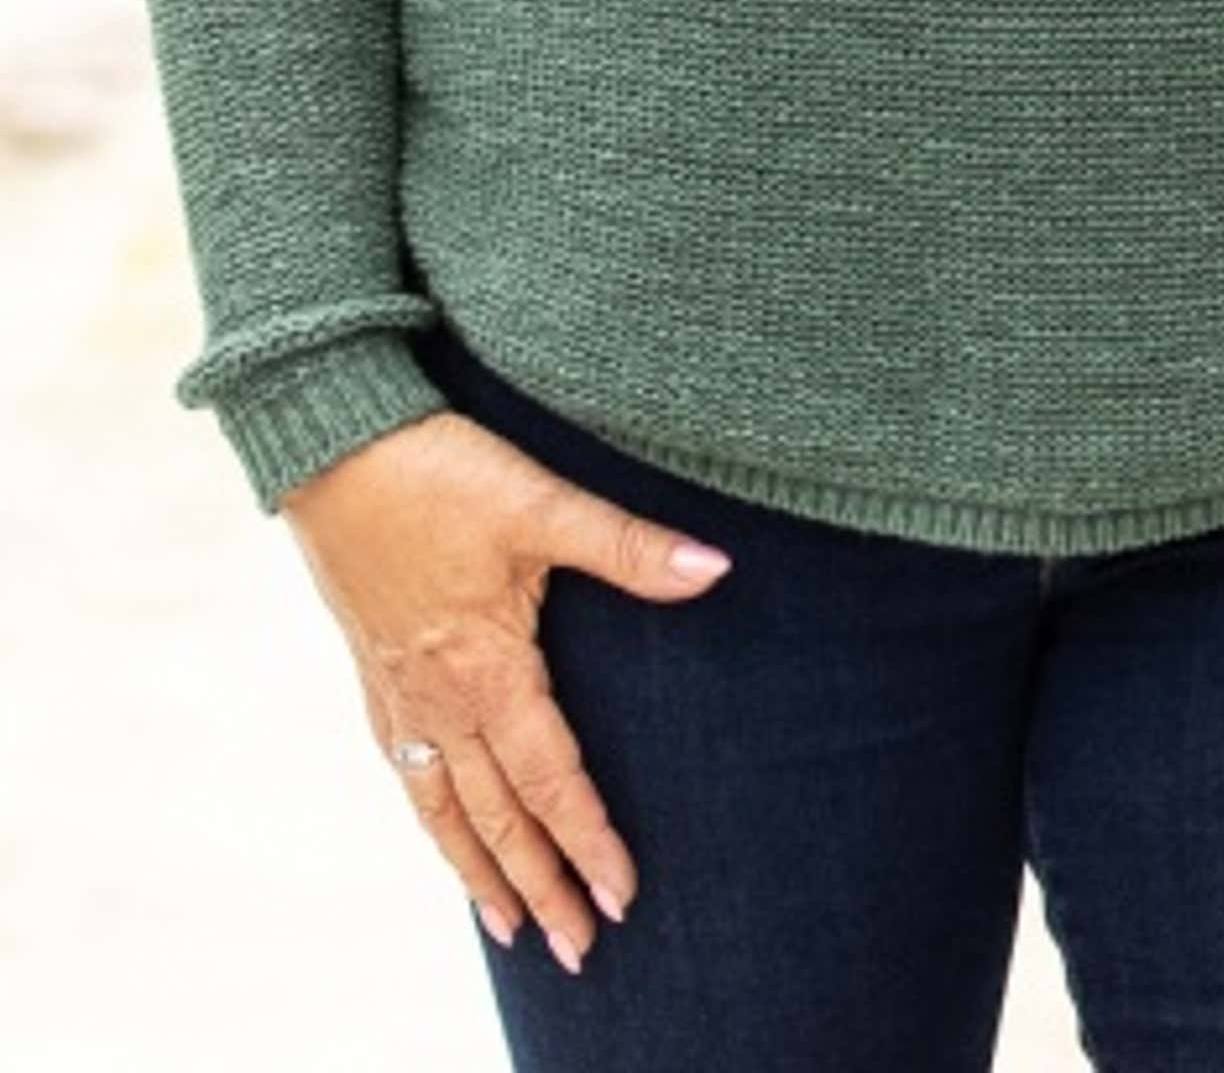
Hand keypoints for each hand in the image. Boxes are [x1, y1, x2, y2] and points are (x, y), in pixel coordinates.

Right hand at [281, 406, 733, 974]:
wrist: (334, 449)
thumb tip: (715, 569)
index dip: (587, 839)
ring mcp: (397, 691)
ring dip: (479, 872)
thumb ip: (629, 546)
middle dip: (539, 886)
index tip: (622, 895)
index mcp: (486, 669)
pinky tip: (444, 832)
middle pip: (497, 817)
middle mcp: (438, 698)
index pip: (550, 779)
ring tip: (508, 930)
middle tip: (577, 950)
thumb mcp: (542, 504)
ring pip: (443, 809)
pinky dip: (431, 820)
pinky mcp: (372, 671)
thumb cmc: (440, 473)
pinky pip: (404, 773)